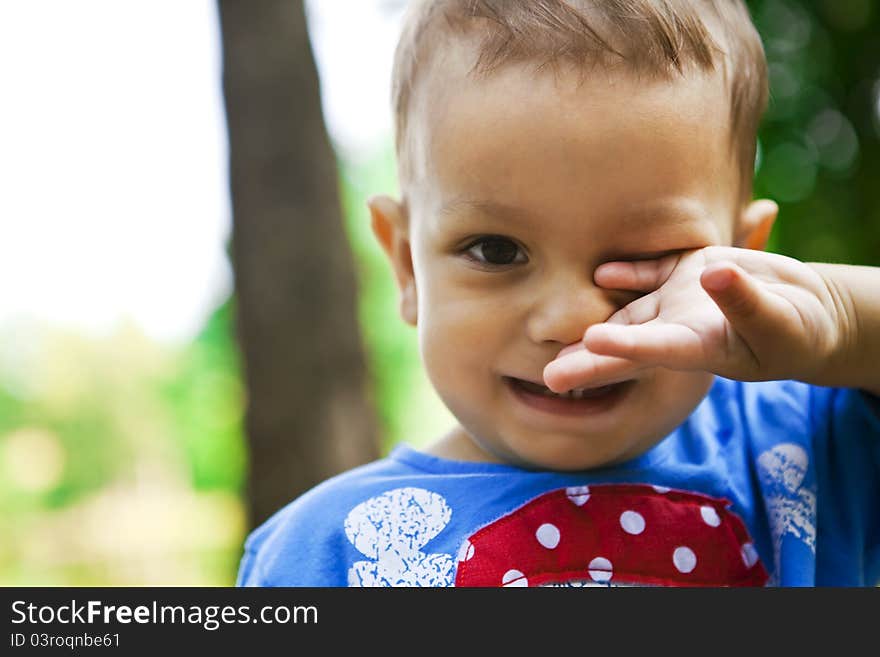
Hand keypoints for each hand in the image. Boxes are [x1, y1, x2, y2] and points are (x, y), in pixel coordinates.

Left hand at [543, 246, 845, 392]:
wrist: (803, 312)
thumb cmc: (795, 331)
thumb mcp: (778, 321)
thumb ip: (744, 301)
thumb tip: (713, 276)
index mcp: (699, 347)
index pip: (654, 350)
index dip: (623, 347)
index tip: (591, 342)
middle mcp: (676, 328)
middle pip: (624, 342)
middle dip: (586, 361)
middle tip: (547, 378)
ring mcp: (675, 301)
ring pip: (626, 309)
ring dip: (591, 317)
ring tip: (545, 331)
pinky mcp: (683, 272)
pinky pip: (647, 272)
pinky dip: (625, 271)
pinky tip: (601, 272)